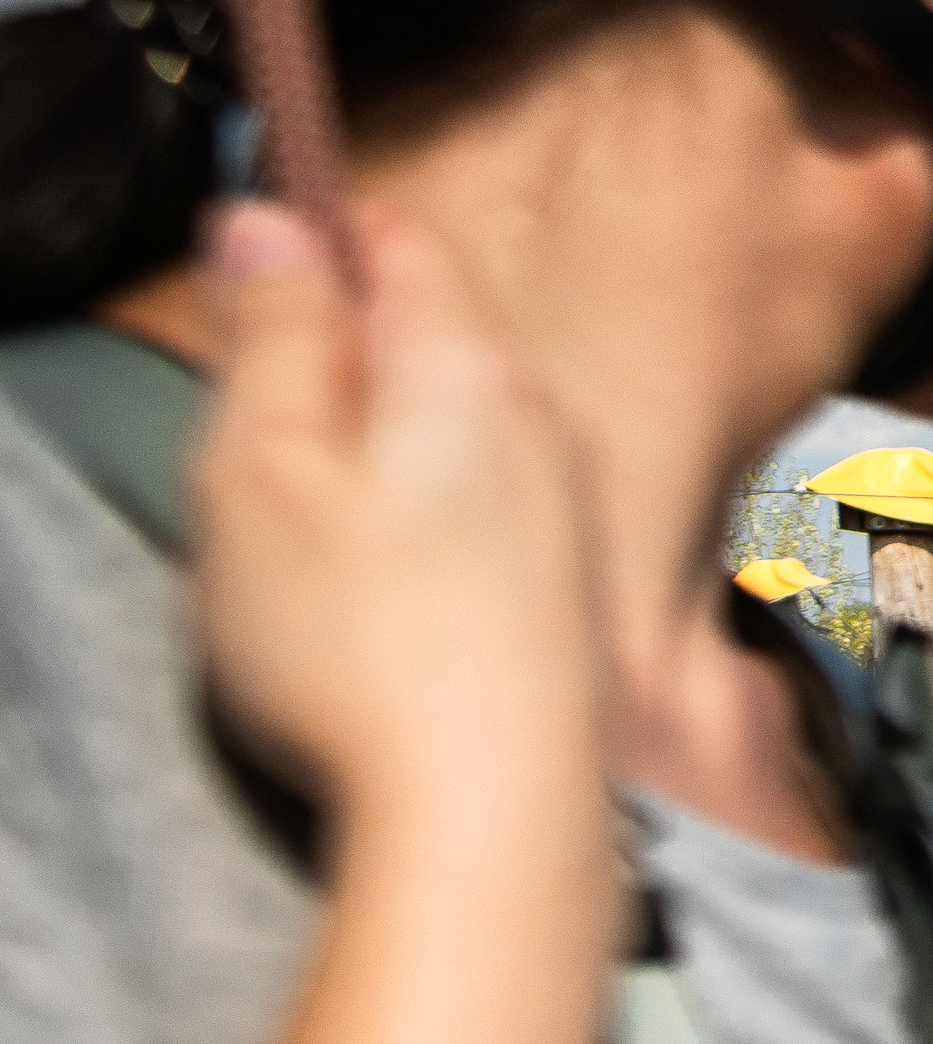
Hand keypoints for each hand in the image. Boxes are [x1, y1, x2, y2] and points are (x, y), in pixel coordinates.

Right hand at [183, 203, 604, 826]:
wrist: (492, 819)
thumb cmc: (364, 646)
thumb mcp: (262, 465)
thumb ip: (275, 334)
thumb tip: (271, 224)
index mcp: (469, 366)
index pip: (399, 242)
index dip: (313, 255)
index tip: (253, 321)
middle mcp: (545, 426)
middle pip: (426, 343)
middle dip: (336, 379)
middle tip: (266, 473)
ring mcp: (570, 515)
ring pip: (449, 437)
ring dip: (373, 471)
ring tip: (319, 568)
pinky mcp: (568, 598)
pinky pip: (477, 522)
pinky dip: (417, 545)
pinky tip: (380, 619)